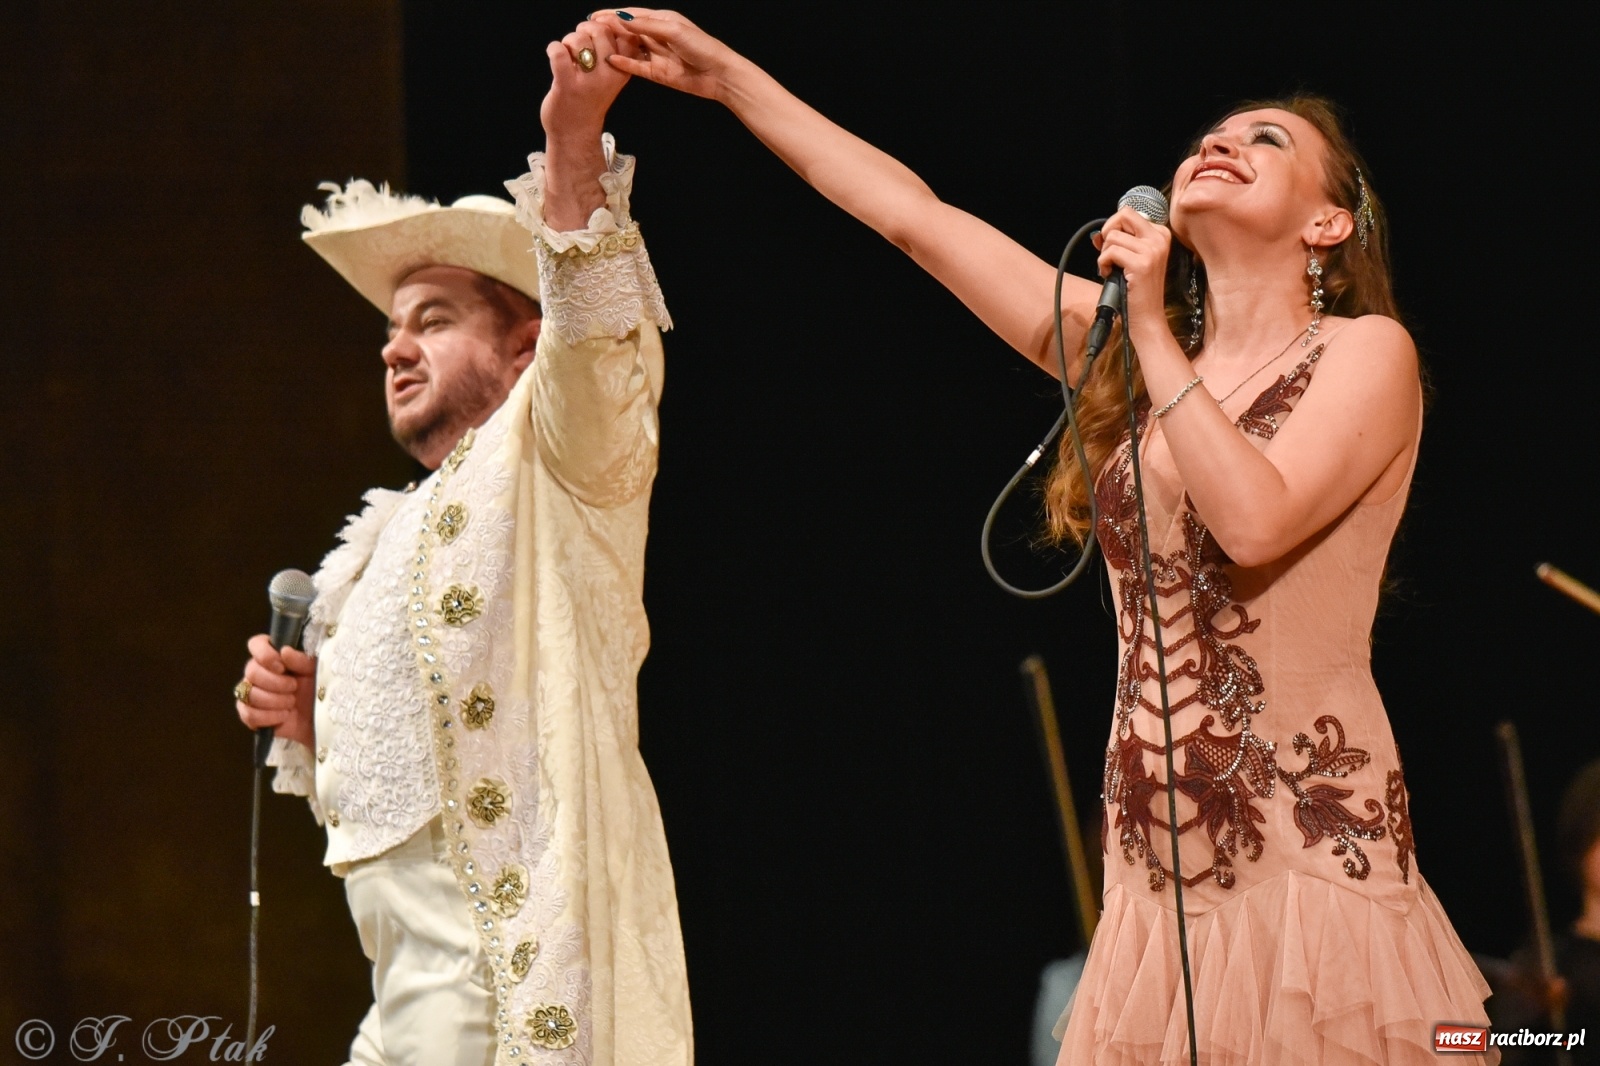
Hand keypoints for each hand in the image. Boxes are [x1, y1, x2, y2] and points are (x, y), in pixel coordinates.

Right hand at [234, 633, 315, 749]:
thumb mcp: (317, 671)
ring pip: (248, 693)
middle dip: (274, 682)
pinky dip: (267, 716)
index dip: (264, 654)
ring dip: (273, 700)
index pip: (256, 644)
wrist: (322, 718)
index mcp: (275, 656)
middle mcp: (260, 672)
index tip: (281, 666)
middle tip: (294, 687)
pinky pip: (248, 714)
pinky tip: (284, 715)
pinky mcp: (252, 714)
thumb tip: (284, 651)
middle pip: (251, 671)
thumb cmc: (320, 689)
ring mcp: (253, 693)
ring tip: (292, 703)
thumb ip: (302, 659)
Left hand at [540, 18, 637, 140]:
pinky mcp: (567, 86)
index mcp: (622, 70)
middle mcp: (609, 75)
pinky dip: (553, 48)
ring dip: (568, 42)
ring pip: (579, 39)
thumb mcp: (612, 76)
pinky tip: (554, 56)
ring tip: (568, 56)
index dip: (609, 26)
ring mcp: (588, 82)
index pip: (625, 35)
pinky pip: (558, 52)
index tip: (596, 35)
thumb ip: (613, 51)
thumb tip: (602, 21)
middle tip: (579, 45)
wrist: (575, 132)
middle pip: (600, 31)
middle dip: (585, 31)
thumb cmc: (590, 99)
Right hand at [593, 9, 739, 100]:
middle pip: (628, 31)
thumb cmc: (702, 47)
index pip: (632, 15)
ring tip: (594, 46)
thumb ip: (645, 25)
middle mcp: (658, 36)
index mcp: (662, 20)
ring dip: (614, 47)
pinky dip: (623, 64)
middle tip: (588, 31)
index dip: (613, 14)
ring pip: (630, 49)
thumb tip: (620, 18)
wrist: (719, 75)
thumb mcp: (673, 30)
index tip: (594, 16)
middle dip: (609, 30)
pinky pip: (636, 67)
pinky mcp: (657, 73)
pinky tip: (609, 61)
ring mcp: (657, 55)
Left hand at [1093, 205, 1172, 346]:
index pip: (1129, 214)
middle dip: (1108, 232)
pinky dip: (1102, 264)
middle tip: (1108, 254)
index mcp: (1161, 234)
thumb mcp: (1130, 259)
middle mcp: (1160, 238)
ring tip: (1111, 270)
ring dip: (1104, 254)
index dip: (1113, 228)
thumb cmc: (1137, 290)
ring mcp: (1152, 250)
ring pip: (1112, 236)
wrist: (1147, 317)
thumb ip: (1118, 242)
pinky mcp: (1142, 263)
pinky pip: (1110, 252)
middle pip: (1123, 215)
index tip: (1110, 246)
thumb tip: (1097, 234)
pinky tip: (1108, 275)